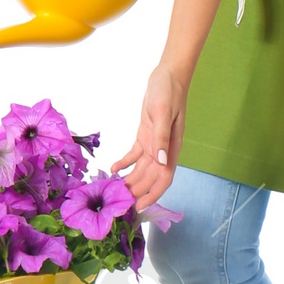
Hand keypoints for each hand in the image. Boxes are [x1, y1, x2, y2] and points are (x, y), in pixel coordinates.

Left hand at [111, 61, 187, 207]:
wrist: (168, 77)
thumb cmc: (168, 93)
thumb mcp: (163, 113)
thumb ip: (162, 137)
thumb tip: (161, 161)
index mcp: (171, 148)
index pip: (163, 179)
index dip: (152, 195)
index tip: (139, 207)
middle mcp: (163, 150)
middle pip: (149, 178)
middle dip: (136, 192)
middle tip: (118, 203)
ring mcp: (154, 144)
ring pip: (141, 170)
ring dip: (129, 181)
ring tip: (113, 191)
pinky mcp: (146, 136)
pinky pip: (135, 155)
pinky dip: (124, 164)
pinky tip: (113, 169)